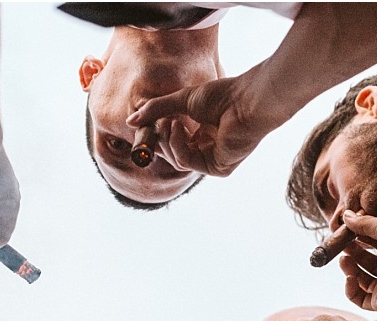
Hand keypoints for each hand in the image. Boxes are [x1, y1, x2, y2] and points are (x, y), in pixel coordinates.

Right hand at [126, 66, 284, 176]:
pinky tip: (179, 127)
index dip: (157, 134)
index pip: (173, 142)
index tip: (144, 123)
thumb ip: (157, 110)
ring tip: (171, 121)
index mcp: (204, 134)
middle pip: (172, 153)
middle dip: (160, 138)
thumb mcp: (182, 100)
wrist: (246, 100)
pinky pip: (187, 162)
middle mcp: (210, 149)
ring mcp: (215, 160)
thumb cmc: (223, 95)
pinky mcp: (219, 169)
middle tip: (157, 121)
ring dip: (169, 140)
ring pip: (177, 159)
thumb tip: (131, 121)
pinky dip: (178, 145)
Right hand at [339, 210, 376, 312]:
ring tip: (344, 259)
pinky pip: (359, 298)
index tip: (347, 232)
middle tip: (342, 246)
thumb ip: (366, 223)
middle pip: (366, 262)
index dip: (360, 239)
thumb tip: (346, 216)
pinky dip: (350, 289)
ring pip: (361, 279)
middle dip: (353, 253)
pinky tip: (349, 278)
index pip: (375, 245)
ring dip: (349, 269)